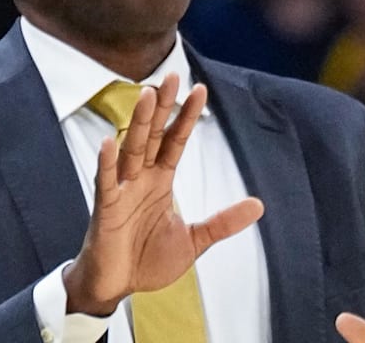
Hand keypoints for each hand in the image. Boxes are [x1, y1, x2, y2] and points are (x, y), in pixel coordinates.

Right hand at [63, 73, 263, 314]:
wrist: (116, 287)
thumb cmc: (147, 260)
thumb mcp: (194, 240)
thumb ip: (223, 222)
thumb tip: (259, 205)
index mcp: (161, 181)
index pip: (176, 141)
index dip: (187, 116)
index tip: (200, 89)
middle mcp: (141, 179)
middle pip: (153, 135)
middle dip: (163, 107)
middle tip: (172, 76)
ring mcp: (122, 191)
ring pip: (131, 150)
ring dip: (139, 123)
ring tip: (147, 96)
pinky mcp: (105, 209)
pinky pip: (106, 182)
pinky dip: (107, 162)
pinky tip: (109, 142)